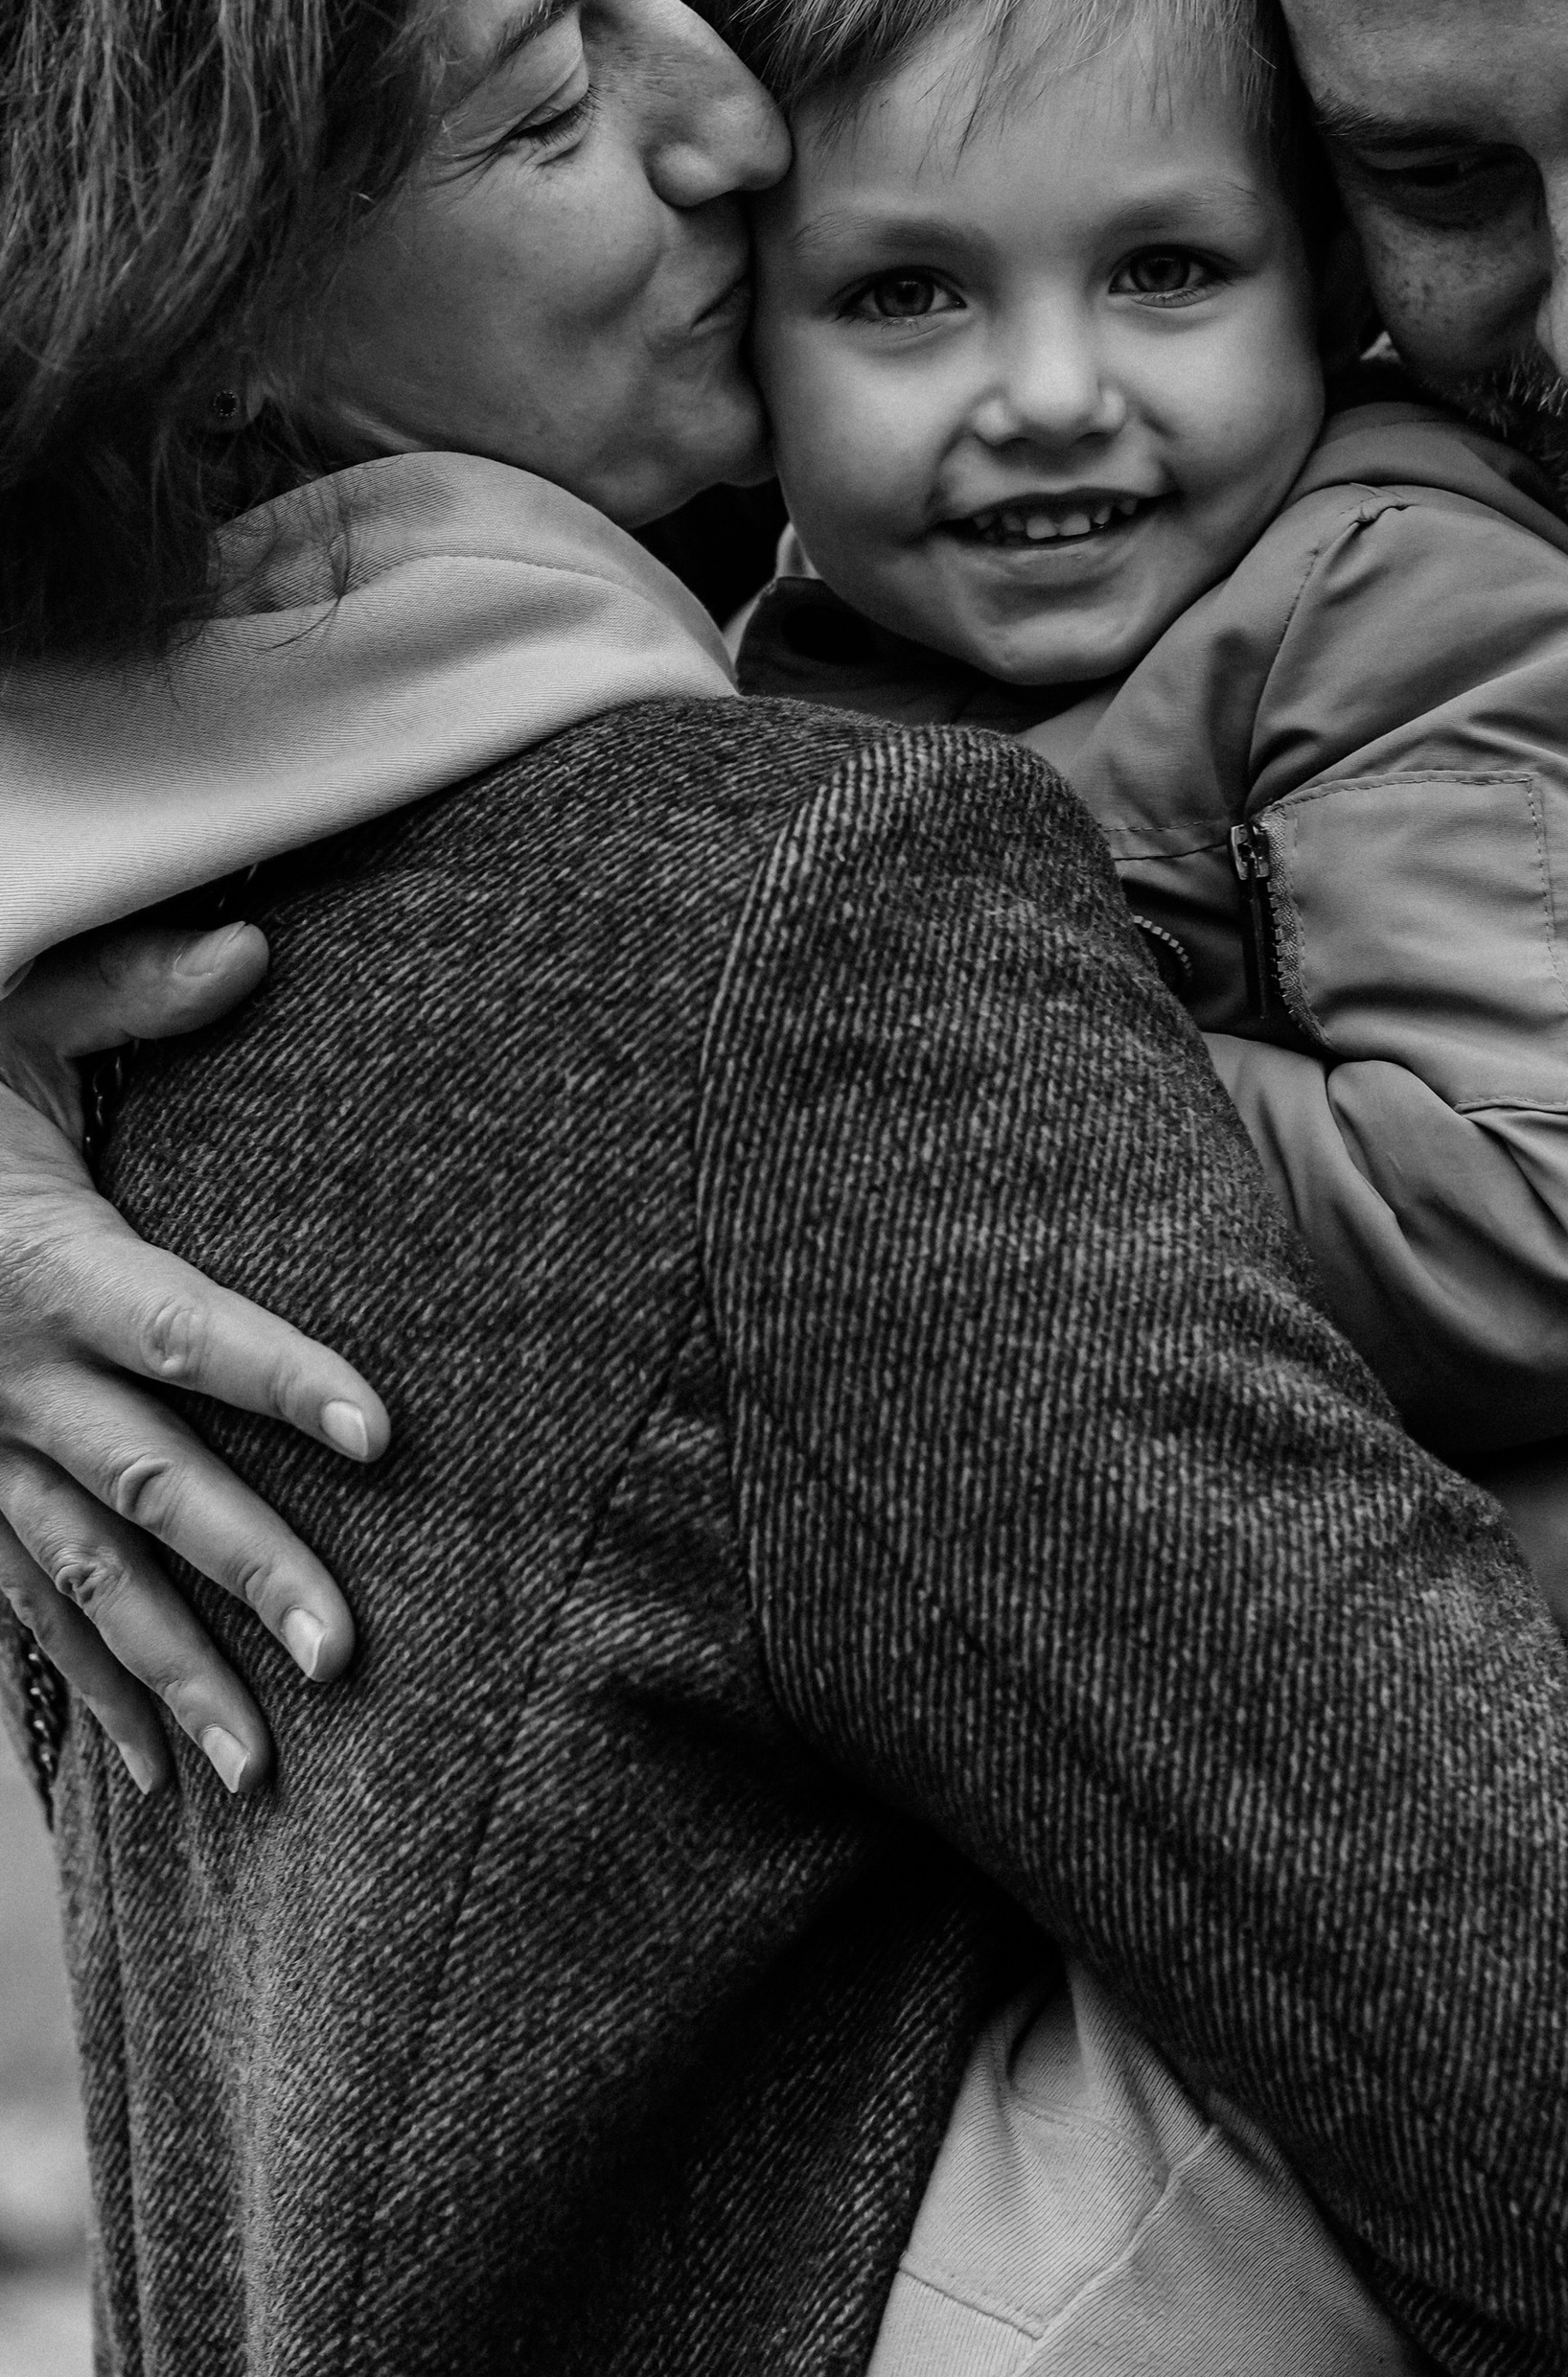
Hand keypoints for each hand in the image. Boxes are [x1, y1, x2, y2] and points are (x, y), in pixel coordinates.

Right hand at [0, 924, 390, 1800]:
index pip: (179, 1326)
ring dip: (171, 1676)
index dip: (279, 1372)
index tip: (383, 1428)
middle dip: (246, 1574)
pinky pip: (22, 1605)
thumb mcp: (1, 1007)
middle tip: (346, 1658)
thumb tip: (255, 941)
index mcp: (43, 1259)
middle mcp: (8, 1377)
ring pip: (84, 1579)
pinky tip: (154, 1770)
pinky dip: (86, 1689)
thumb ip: (126, 990)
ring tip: (267, 1773)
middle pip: (148, 1485)